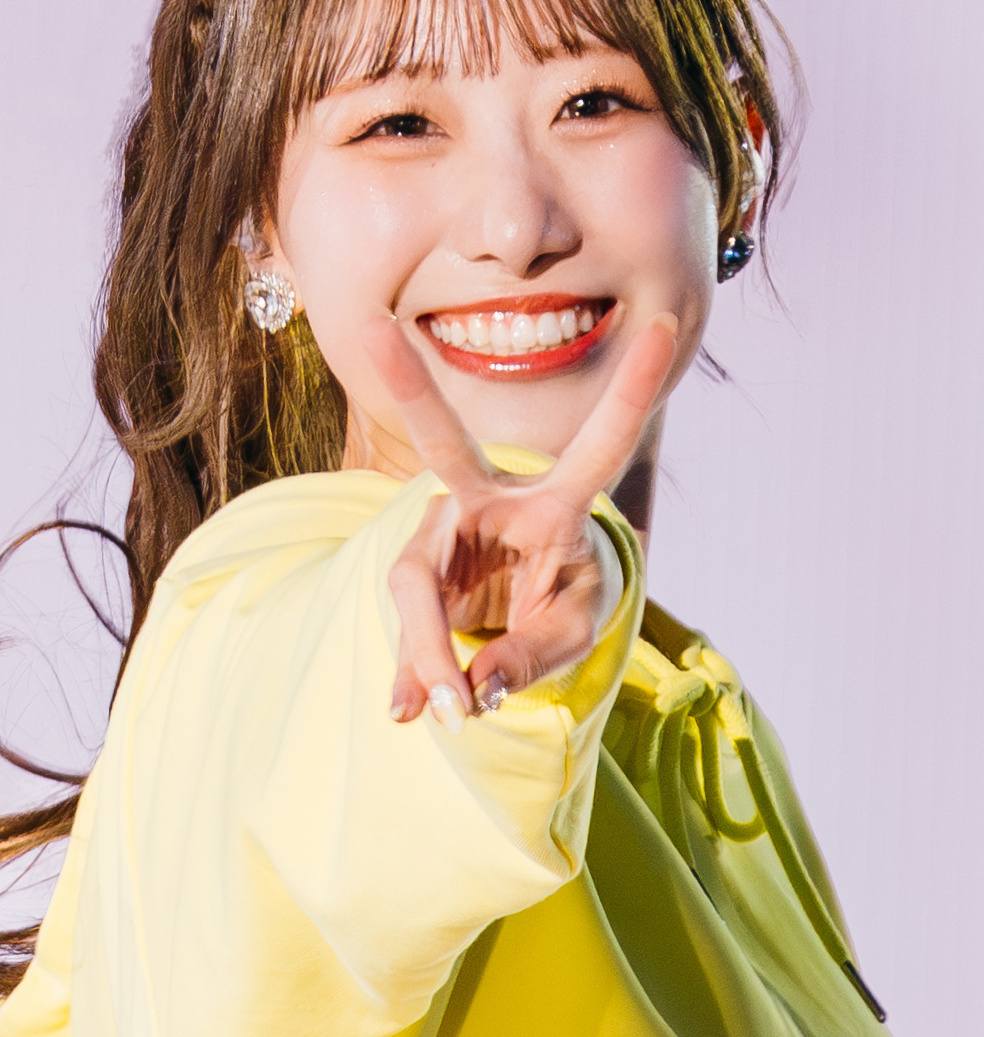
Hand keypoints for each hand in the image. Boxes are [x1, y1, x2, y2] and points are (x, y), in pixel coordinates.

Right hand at [362, 312, 678, 730]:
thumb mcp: (575, 632)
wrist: (521, 620)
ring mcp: (443, 534)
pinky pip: (405, 623)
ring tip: (451, 712)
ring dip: (428, 650)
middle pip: (443, 443)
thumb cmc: (567, 604)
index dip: (631, 388)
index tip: (664, 324)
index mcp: (557, 501)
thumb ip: (532, 654)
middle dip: (410, 387)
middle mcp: (488, 499)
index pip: (601, 443)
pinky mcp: (415, 575)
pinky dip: (413, 673)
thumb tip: (474, 688)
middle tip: (373, 329)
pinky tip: (408, 709)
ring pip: (414, 580)